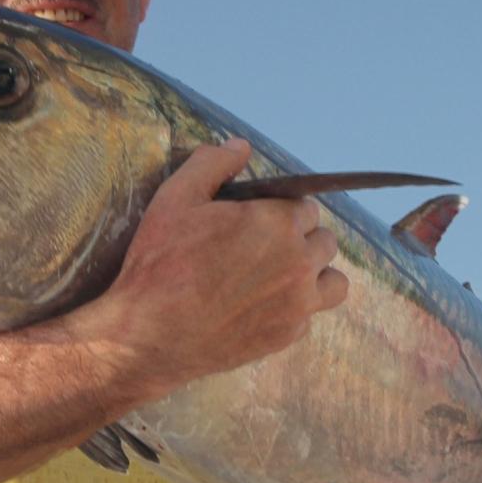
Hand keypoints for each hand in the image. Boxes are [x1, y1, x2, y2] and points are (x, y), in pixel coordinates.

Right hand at [76, 139, 347, 399]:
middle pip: (324, 241)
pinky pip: (310, 316)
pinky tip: (262, 307)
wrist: (148, 336)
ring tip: (281, 277)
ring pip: (333, 282)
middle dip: (300, 239)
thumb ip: (212, 164)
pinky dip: (295, 310)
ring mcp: (298, 303)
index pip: (306, 207)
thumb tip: (240, 146)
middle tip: (263, 248)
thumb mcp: (175, 199)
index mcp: (278, 223)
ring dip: (314, 275)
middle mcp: (299, 262)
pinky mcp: (288, 336)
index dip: (281, 211)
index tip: (257, 222)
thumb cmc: (159, 264)